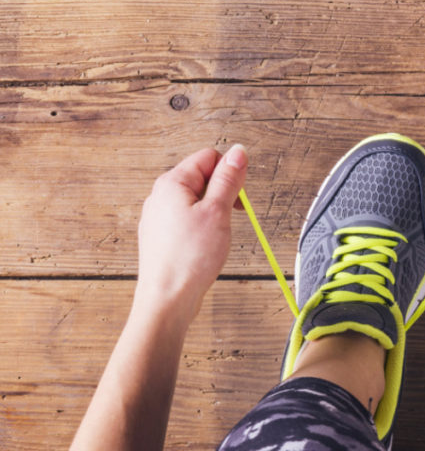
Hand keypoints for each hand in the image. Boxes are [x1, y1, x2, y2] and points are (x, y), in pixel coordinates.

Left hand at [135, 145, 247, 320]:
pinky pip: (188, 219)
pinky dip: (203, 227)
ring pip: (197, 200)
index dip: (230, 173)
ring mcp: (159, 216)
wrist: (167, 298)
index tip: (238, 197)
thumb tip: (239, 152)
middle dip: (223, 193)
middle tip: (228, 218)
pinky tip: (205, 246)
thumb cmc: (189, 258)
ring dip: (214, 212)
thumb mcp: (218, 212)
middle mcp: (161, 195)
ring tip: (216, 235)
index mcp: (172, 182)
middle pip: (202, 177)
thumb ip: (229, 179)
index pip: (209, 157)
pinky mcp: (163, 235)